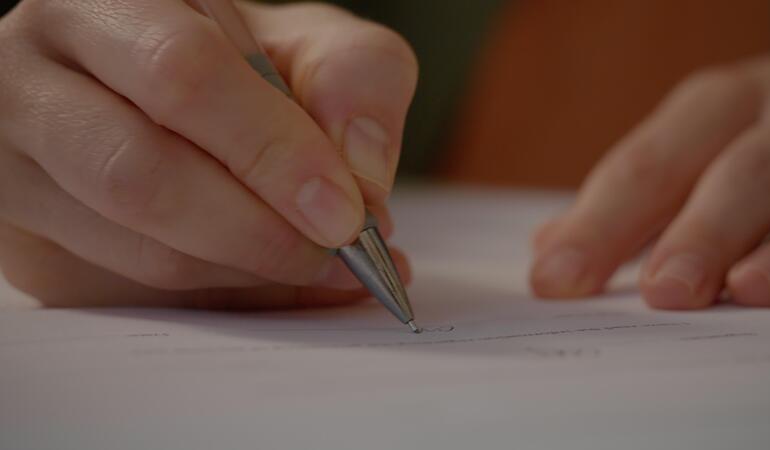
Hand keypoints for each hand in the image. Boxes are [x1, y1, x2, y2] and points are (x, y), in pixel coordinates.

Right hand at [0, 1, 415, 307]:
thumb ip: (353, 82)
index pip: (181, 76)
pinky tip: (269, 277)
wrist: (170, 95)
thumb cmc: (242, 67)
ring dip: (244, 271)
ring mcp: (19, 169)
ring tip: (317, 264)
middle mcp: (35, 78)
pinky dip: (222, 296)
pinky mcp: (33, 245)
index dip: (270, 151)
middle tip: (334, 252)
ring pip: (133, 247)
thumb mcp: (312, 45)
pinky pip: (135, 294)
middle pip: (137, 173)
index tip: (344, 211)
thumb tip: (361, 178)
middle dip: (256, 230)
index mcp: (106, 3)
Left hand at [532, 45, 769, 308]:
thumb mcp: (694, 146)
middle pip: (733, 173)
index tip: (553, 279)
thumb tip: (547, 249)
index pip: (644, 168)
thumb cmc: (754, 133)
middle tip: (659, 292)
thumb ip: (630, 200)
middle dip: (697, 232)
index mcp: (713, 109)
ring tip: (745, 289)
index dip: (598, 226)